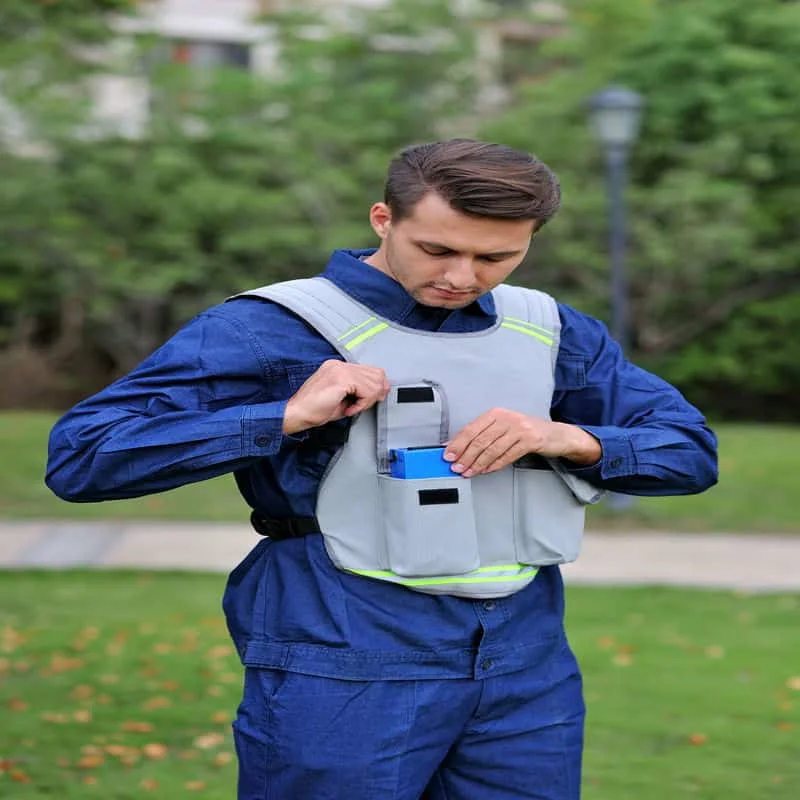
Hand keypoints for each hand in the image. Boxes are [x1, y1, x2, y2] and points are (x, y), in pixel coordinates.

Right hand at [282, 360, 389, 434]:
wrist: (297, 413)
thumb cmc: (314, 409)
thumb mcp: (342, 397)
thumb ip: (358, 392)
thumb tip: (377, 393)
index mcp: (337, 367)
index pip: (369, 369)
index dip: (377, 385)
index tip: (376, 397)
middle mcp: (339, 364)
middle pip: (376, 373)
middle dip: (376, 392)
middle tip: (367, 405)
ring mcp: (339, 369)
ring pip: (374, 382)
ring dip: (368, 400)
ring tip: (355, 408)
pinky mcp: (340, 379)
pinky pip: (366, 391)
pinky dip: (362, 404)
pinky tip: (350, 409)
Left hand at [443, 409, 601, 476]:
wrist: (555, 434)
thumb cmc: (524, 432)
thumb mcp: (502, 428)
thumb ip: (482, 436)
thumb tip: (456, 447)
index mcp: (496, 413)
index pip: (471, 428)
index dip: (458, 443)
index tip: (447, 455)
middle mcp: (507, 418)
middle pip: (480, 439)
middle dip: (465, 456)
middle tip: (455, 467)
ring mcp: (519, 428)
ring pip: (492, 448)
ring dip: (477, 463)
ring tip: (468, 472)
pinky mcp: (530, 440)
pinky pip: (507, 455)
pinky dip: (494, 465)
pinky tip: (485, 471)